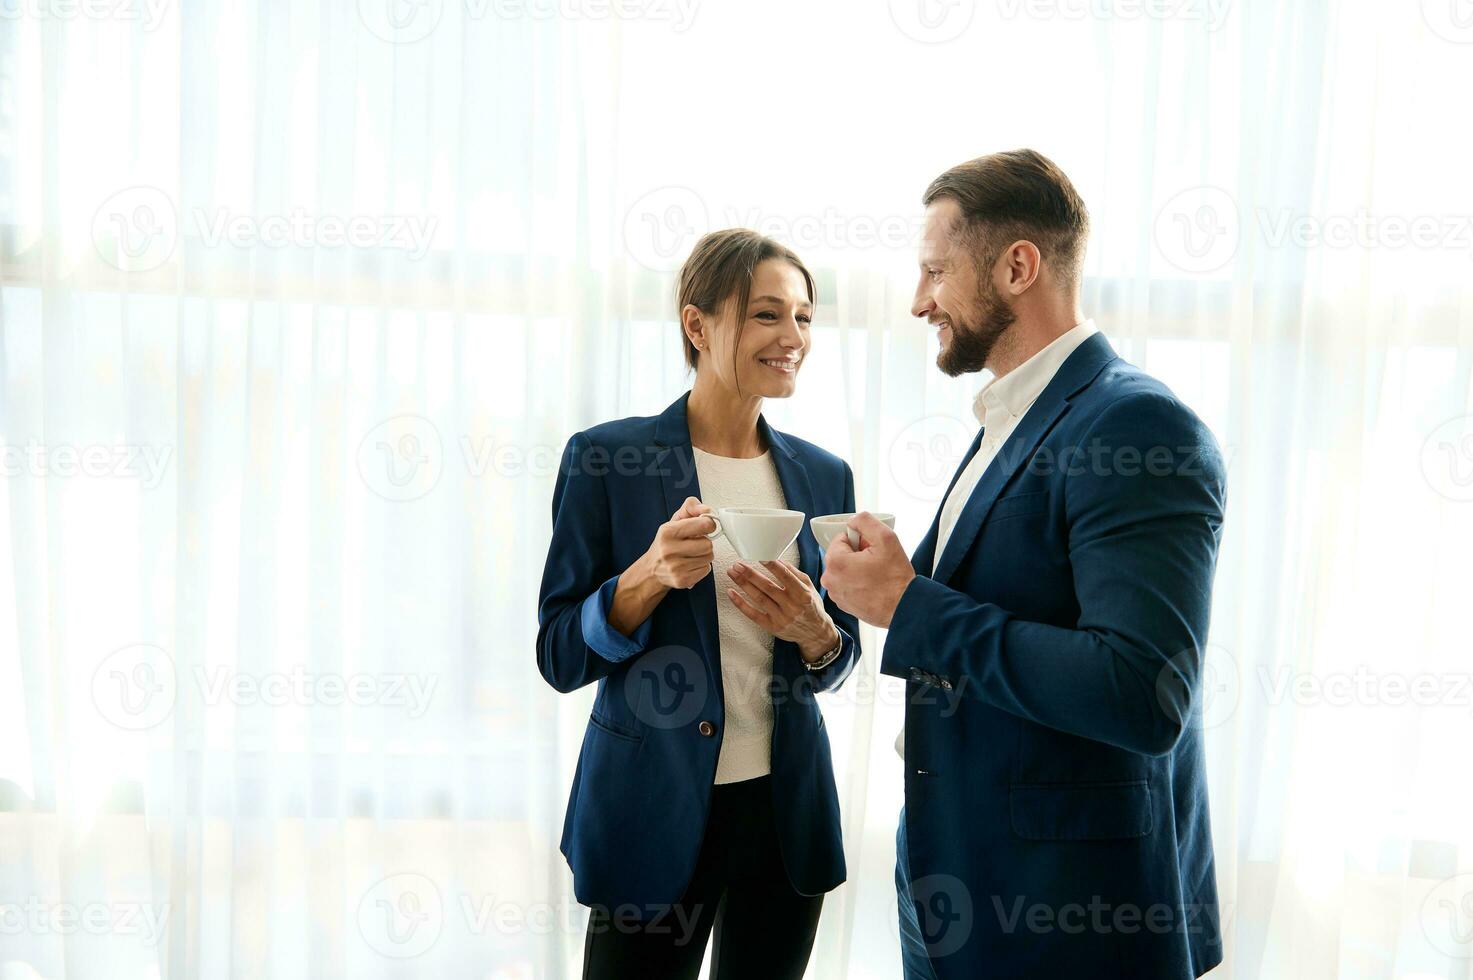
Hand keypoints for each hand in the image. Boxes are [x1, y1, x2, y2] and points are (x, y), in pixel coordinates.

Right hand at [642, 496, 716, 589]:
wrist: (652, 569)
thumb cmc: (666, 543)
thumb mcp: (674, 520)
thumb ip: (691, 508)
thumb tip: (708, 510)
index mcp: (668, 532)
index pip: (704, 524)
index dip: (708, 524)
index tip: (704, 526)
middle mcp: (669, 550)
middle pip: (708, 544)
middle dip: (704, 543)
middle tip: (694, 543)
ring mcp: (676, 567)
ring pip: (709, 557)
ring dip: (704, 555)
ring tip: (691, 554)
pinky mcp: (682, 579)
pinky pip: (706, 569)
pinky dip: (701, 567)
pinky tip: (690, 564)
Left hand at [728, 560, 840, 662]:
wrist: (815, 633)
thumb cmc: (811, 607)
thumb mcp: (809, 587)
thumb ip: (795, 573)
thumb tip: (778, 559)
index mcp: (802, 594)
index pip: (785, 576)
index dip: (771, 565)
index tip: (758, 554)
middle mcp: (792, 606)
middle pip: (768, 587)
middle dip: (751, 574)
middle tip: (738, 564)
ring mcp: (782, 618)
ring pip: (759, 598)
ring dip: (743, 584)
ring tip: (733, 573)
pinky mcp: (772, 627)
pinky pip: (753, 614)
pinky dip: (741, 604)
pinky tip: (732, 593)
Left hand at [819, 512, 914, 627]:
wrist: (904, 608)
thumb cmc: (895, 578)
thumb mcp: (885, 538)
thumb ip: (865, 521)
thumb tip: (853, 520)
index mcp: (835, 562)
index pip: (842, 538)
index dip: (860, 540)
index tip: (873, 551)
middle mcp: (830, 579)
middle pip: (842, 554)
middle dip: (858, 554)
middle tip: (877, 563)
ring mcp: (835, 594)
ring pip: (845, 569)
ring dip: (858, 569)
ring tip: (876, 576)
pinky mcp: (843, 604)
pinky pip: (848, 584)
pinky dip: (858, 583)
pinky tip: (874, 587)